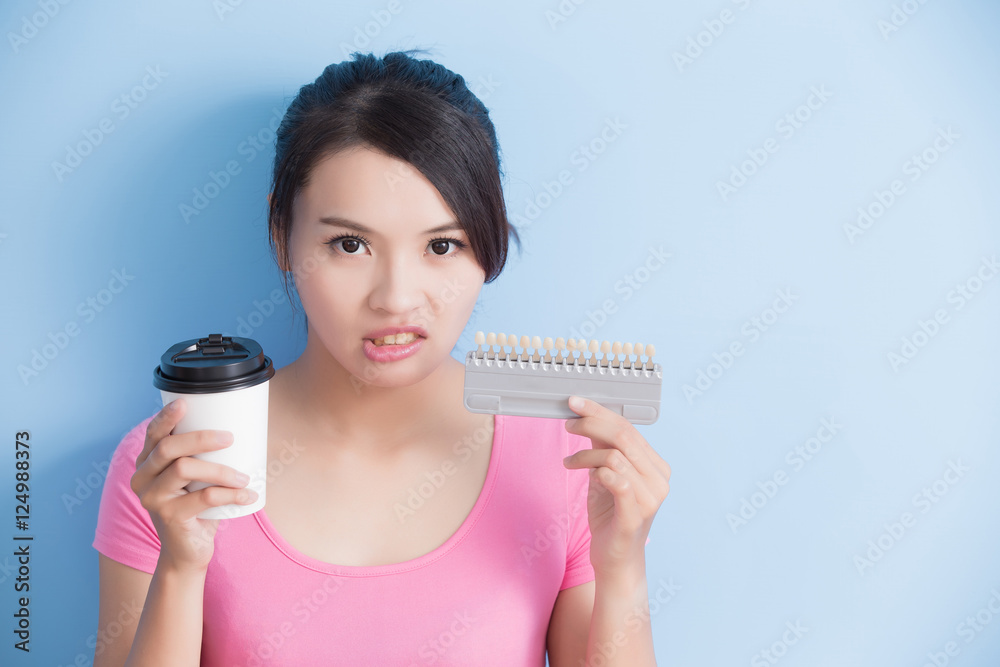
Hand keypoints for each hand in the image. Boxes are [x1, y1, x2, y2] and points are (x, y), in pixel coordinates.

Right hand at [130, 398, 257, 573]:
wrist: (188, 551)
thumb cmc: (197, 506)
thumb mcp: (197, 478)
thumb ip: (204, 455)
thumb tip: (240, 425)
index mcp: (146, 464)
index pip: (153, 434)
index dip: (166, 416)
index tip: (185, 402)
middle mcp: (142, 479)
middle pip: (169, 448)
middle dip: (201, 437)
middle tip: (230, 437)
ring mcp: (152, 499)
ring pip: (185, 469)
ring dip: (221, 470)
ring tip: (245, 477)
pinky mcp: (169, 517)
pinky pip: (203, 497)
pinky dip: (230, 494)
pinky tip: (248, 495)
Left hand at [562, 396, 669, 580]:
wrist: (616, 561)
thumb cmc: (610, 517)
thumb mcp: (604, 476)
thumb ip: (602, 449)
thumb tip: (586, 418)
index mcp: (656, 466)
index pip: (629, 428)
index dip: (601, 412)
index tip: (576, 403)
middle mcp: (659, 480)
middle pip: (624, 436)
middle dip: (591, 424)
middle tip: (568, 424)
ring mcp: (651, 498)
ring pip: (615, 457)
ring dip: (585, 455)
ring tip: (569, 462)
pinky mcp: (635, 515)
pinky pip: (617, 481)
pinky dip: (597, 472)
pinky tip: (587, 477)